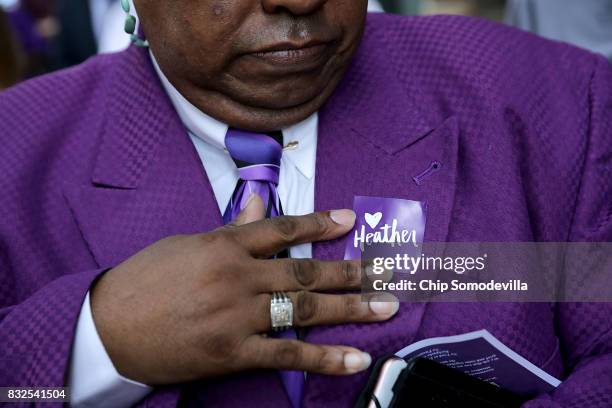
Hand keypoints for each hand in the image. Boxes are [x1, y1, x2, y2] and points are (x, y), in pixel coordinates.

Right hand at [90, 196, 398, 384]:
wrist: (108, 327)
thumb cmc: (144, 280)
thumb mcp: (186, 244)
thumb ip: (229, 229)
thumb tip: (258, 208)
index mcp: (224, 245)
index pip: (283, 229)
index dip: (320, 223)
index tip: (350, 220)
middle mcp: (237, 277)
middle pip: (305, 271)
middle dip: (351, 271)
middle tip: (388, 271)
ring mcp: (237, 316)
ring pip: (305, 309)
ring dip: (351, 308)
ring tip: (386, 307)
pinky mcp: (233, 352)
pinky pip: (286, 354)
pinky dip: (324, 357)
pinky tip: (354, 358)